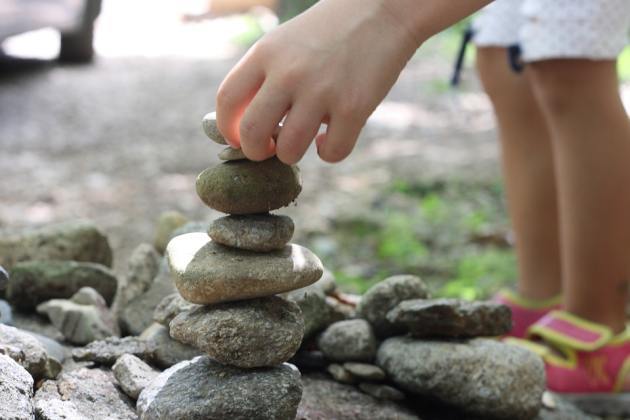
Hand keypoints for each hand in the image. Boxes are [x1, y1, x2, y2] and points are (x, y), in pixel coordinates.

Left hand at [216, 0, 421, 163]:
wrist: (382, 8)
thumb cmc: (328, 32)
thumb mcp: (284, 43)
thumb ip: (262, 78)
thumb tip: (245, 128)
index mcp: (265, 54)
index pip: (227, 100)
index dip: (228, 129)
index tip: (239, 138)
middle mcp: (289, 72)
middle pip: (252, 132)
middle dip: (256, 152)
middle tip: (270, 149)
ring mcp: (322, 91)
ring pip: (290, 151)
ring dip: (293, 154)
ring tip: (305, 139)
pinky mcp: (354, 107)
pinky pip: (332, 153)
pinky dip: (330, 152)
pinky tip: (332, 137)